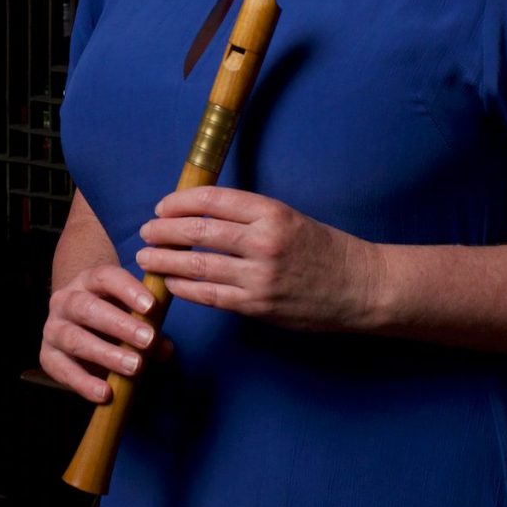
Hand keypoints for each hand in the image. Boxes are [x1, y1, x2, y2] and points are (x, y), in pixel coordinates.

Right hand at [41, 260, 168, 404]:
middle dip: (120, 324)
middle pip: (87, 308)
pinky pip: (63, 370)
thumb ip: (149, 329)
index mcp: (88, 281)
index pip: (105, 277)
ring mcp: (53, 328)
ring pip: (75, 339)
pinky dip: (85, 383)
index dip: (128, 290)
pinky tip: (106, 393)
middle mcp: (65, 300)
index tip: (151, 307)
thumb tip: (165, 348)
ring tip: (135, 367)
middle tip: (148, 339)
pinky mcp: (48, 356)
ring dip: (106, 354)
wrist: (77, 326)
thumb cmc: (112, 318)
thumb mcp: (132, 316)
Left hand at [136, 186, 383, 332]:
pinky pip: (211, 295)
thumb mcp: (289, 218)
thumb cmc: (323, 249)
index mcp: (272, 212)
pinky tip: (170, 283)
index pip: (212, 200)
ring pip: (199, 265)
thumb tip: (198, 214)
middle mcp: (264, 241)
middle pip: (199, 231)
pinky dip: (185, 288)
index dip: (179, 202)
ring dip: (166, 260)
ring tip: (146, 257)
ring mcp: (260, 277)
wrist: (361, 287)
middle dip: (164, 231)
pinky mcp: (259, 306)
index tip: (162, 206)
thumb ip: (249, 217)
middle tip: (145, 231)